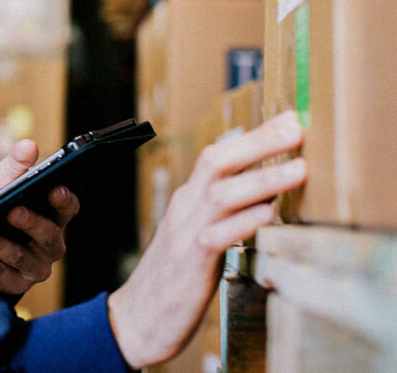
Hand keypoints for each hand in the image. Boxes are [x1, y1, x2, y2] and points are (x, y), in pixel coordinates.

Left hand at [0, 139, 79, 295]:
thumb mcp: (2, 184)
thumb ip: (16, 165)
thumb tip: (29, 145)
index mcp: (54, 217)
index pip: (68, 208)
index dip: (64, 200)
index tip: (55, 188)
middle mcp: (50, 245)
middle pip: (48, 236)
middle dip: (30, 223)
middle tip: (13, 211)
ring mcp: (34, 268)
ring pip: (21, 258)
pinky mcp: (14, 284)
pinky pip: (0, 273)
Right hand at [107, 110, 307, 368]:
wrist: (138, 318)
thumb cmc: (175, 277)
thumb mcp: (199, 235)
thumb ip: (225, 212)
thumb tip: (266, 192)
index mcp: (188, 199)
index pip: (218, 156)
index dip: (253, 136)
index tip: (288, 120)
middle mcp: (186, 208)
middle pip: (218, 162)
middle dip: (257, 142)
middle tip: (294, 126)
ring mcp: (185, 233)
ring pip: (221, 194)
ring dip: (261, 179)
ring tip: (298, 169)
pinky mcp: (190, 263)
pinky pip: (215, 236)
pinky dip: (242, 223)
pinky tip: (268, 214)